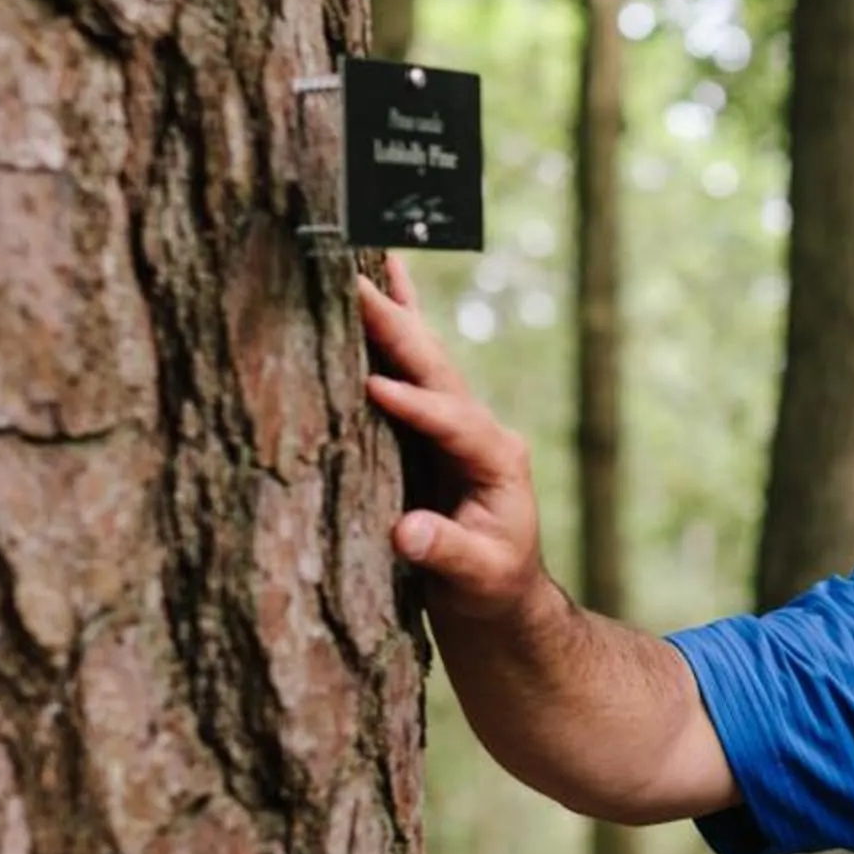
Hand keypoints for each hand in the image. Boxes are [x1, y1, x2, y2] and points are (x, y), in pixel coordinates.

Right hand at [357, 254, 549, 622]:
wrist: (497, 596)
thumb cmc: (489, 589)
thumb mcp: (476, 578)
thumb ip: (445, 552)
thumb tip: (407, 533)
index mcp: (499, 459)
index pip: (453, 423)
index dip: (415, 406)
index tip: (374, 387)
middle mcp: (480, 430)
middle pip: (436, 370)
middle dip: (396, 329)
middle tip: (354, 286)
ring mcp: (455, 423)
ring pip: (423, 357)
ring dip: (394, 311)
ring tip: (368, 257)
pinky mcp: (431, 426)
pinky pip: (410, 368)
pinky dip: (396, 326)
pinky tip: (384, 281)